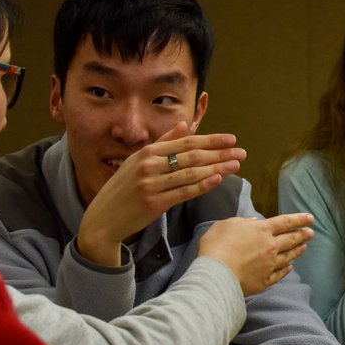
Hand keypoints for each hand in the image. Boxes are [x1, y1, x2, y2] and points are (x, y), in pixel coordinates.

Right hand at [77, 122, 245, 265]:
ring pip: (191, 173)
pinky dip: (202, 186)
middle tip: (241, 153)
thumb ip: (164, 142)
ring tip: (236, 165)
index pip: (186, 142)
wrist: (104, 218)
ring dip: (217, 168)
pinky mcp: (154, 203)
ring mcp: (151, 184)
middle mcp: (149, 165)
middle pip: (192, 156)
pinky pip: (184, 192)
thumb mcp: (138, 160)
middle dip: (220, 153)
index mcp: (148, 152)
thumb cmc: (124, 188)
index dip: (211, 140)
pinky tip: (218, 179)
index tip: (231, 139)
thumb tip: (186, 125)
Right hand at [198, 213, 314, 294]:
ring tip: (304, 247)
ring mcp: (269, 265)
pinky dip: (286, 270)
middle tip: (311, 233)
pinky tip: (290, 268)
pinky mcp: (265, 281)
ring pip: (288, 257)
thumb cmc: (216, 246)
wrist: (216, 274)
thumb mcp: (225, 225)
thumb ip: (241, 222)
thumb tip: (253, 221)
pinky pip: (279, 275)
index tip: (310, 218)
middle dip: (303, 235)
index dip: (299, 219)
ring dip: (297, 251)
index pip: (285, 222)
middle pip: (291, 239)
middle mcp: (270, 247)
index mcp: (261, 230)